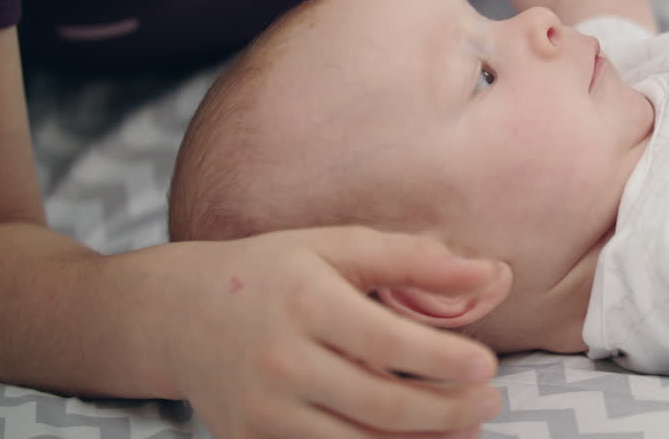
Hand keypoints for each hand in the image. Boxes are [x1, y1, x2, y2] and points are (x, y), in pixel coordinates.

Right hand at [164, 227, 502, 438]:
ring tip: (466, 427)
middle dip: (446, 411)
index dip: (443, 360)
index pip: (387, 342)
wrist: (177, 315)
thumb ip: (414, 259)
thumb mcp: (337, 247)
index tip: (488, 365)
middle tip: (491, 402)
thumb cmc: (273, 273)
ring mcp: (263, 411)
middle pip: (379, 404)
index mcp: (306, 302)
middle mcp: (282, 361)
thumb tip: (488, 273)